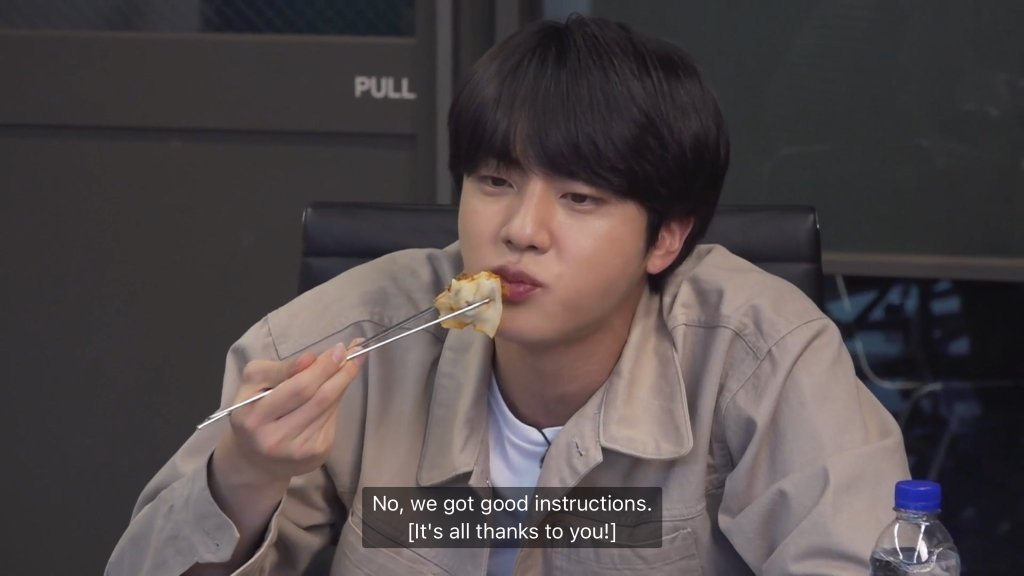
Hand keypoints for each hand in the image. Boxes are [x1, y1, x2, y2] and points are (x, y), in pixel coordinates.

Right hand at [215, 338, 365, 485]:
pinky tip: (334, 390)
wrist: (255, 456)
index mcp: (254, 417)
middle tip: (356, 352)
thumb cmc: (254, 409)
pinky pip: (332, 419)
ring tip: (350, 364)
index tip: (340, 349)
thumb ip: (281, 369)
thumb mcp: (255, 383)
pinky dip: (336, 401)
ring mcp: (298, 450)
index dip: (323, 367)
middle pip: (320, 398)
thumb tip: (310, 359)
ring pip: (330, 407)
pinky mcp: (315, 454)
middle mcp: (275, 439)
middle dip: (341, 372)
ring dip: (343, 383)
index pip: (298, 388)